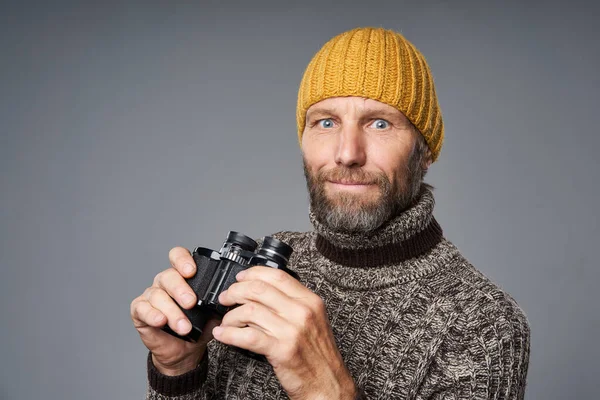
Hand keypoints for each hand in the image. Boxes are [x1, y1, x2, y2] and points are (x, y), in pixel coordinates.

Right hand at [130, 247, 219, 375]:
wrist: (184, 350)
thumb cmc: (198, 327)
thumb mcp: (213, 313)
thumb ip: (217, 302)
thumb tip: (227, 297)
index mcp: (183, 277)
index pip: (178, 257)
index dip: (183, 260)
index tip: (192, 271)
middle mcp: (166, 282)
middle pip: (169, 276)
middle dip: (181, 290)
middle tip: (191, 303)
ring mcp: (151, 295)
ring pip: (158, 295)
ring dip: (172, 311)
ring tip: (184, 327)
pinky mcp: (140, 311)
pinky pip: (142, 308)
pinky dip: (152, 314)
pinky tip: (161, 321)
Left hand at [214, 266, 356, 399]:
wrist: (328, 384)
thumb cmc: (317, 355)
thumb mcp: (313, 321)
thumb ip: (292, 304)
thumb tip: (261, 292)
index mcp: (310, 301)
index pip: (277, 276)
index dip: (253, 274)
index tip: (240, 278)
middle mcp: (302, 312)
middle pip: (259, 289)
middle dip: (236, 291)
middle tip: (226, 298)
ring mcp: (292, 330)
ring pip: (250, 311)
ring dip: (230, 316)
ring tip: (226, 322)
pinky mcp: (282, 350)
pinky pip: (248, 336)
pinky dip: (229, 334)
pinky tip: (222, 335)